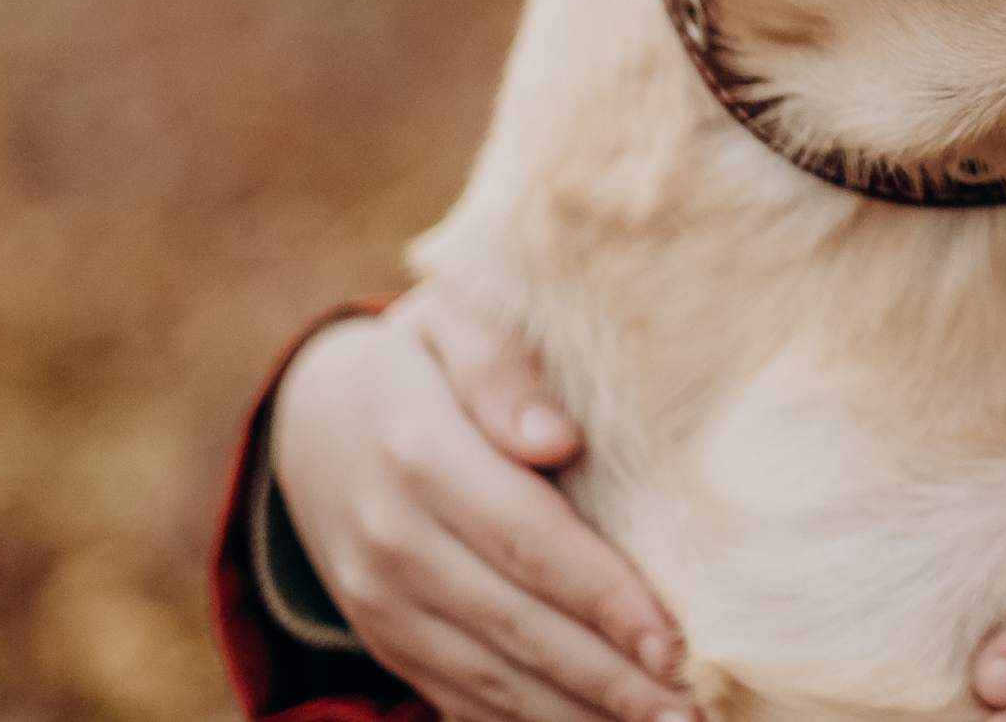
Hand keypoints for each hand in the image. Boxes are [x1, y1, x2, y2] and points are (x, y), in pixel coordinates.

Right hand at [267, 291, 692, 721]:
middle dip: (607, 677)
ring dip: (577, 714)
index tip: (673, 640)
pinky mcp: (384, 638)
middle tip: (691, 711)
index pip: (525, 539)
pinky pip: (456, 694)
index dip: (601, 595)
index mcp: (418, 454)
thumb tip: (554, 438)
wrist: (313, 419)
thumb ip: (501, 369)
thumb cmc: (424, 360)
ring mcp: (378, 601)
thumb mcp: (454, 323)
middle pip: (514, 623)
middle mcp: (391, 540)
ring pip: (488, 675)